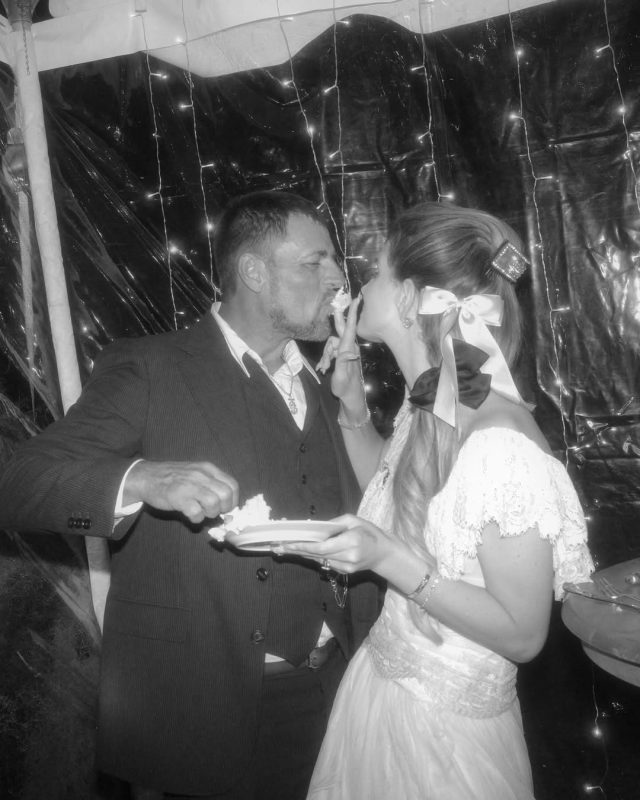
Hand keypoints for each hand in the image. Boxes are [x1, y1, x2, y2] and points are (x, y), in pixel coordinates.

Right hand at [124, 460, 238, 523]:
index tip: (226, 508)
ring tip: (201, 512)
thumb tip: (227, 505)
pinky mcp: (178, 497)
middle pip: (226, 494)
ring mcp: (189, 485)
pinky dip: (196, 518)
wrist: (146, 477)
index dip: (233, 500)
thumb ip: (211, 484)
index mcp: (208, 468)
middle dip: (224, 508)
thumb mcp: (195, 473)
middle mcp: (201, 475)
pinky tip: (190, 515)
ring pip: (213, 503)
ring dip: (210, 513)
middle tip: (214, 512)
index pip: (232, 485)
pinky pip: (196, 512)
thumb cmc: (173, 477)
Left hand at [280, 513, 392, 574]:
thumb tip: (315, 528)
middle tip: (277, 546)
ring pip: (319, 560)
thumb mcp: (354, 520)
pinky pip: (326, 562)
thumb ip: (334, 524)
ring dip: (302, 554)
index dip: (303, 546)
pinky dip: (314, 556)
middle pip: (317, 555)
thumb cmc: (370, 532)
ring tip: (284, 548)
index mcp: (351, 541)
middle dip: (296, 550)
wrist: (385, 553)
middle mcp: (347, 557)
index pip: (322, 547)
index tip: (287, 544)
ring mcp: (346, 567)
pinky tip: (302, 551)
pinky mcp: (345, 572)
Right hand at [316, 297, 365, 412]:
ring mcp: (343, 352)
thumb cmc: (346, 387)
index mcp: (348, 349)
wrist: (349, 397)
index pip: (350, 328)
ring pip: (330, 345)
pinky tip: (322, 369)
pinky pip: (330, 353)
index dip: (352, 313)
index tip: (357, 299)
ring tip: (323, 368)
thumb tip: (349, 351)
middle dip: (337, 320)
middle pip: (339, 331)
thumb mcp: (342, 376)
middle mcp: (347, 348)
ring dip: (325, 355)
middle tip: (335, 307)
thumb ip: (343, 361)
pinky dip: (325, 359)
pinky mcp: (340, 357)